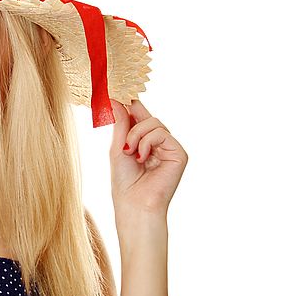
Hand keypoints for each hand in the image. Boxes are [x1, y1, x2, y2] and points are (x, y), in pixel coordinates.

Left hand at [109, 98, 187, 218]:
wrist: (134, 204)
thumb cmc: (124, 182)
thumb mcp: (118, 148)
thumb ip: (120, 123)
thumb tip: (116, 98)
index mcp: (144, 141)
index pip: (139, 115)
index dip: (130, 103)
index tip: (115, 90)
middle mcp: (159, 143)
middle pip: (147, 116)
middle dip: (131, 126)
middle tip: (123, 143)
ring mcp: (170, 147)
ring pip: (154, 122)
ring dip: (137, 135)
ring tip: (131, 153)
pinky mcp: (179, 153)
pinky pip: (162, 133)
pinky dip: (147, 142)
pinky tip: (142, 157)